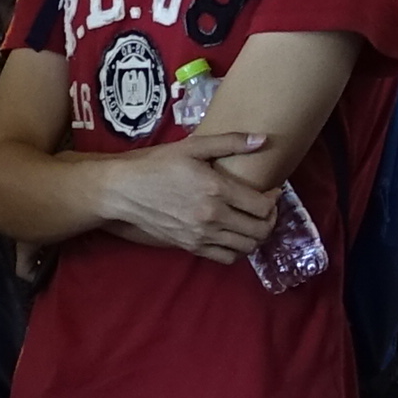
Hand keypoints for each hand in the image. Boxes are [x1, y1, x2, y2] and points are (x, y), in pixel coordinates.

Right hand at [93, 128, 287, 257]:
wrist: (122, 190)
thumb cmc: (156, 164)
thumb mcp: (192, 147)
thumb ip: (229, 142)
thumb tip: (263, 139)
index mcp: (216, 189)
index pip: (262, 206)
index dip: (274, 200)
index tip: (272, 191)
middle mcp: (213, 216)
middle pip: (260, 230)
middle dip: (271, 220)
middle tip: (266, 208)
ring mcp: (201, 235)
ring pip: (246, 247)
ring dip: (256, 236)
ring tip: (252, 222)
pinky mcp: (190, 247)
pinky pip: (226, 258)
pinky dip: (237, 250)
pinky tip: (233, 235)